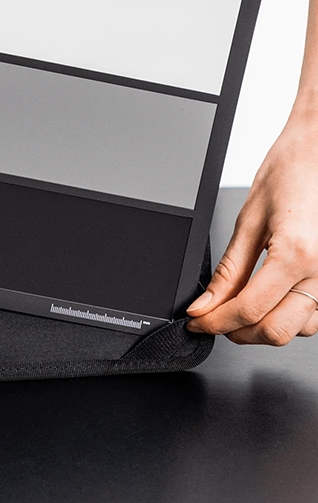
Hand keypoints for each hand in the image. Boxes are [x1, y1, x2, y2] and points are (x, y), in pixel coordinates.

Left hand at [186, 108, 317, 343]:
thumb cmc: (291, 170)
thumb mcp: (249, 219)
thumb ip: (228, 270)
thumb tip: (206, 303)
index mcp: (296, 254)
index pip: (249, 310)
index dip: (216, 323)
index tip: (197, 322)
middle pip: (277, 331)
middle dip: (238, 332)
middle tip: (214, 319)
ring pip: (300, 329)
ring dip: (265, 326)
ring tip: (238, 307)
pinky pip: (317, 313)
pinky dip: (290, 315)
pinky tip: (268, 298)